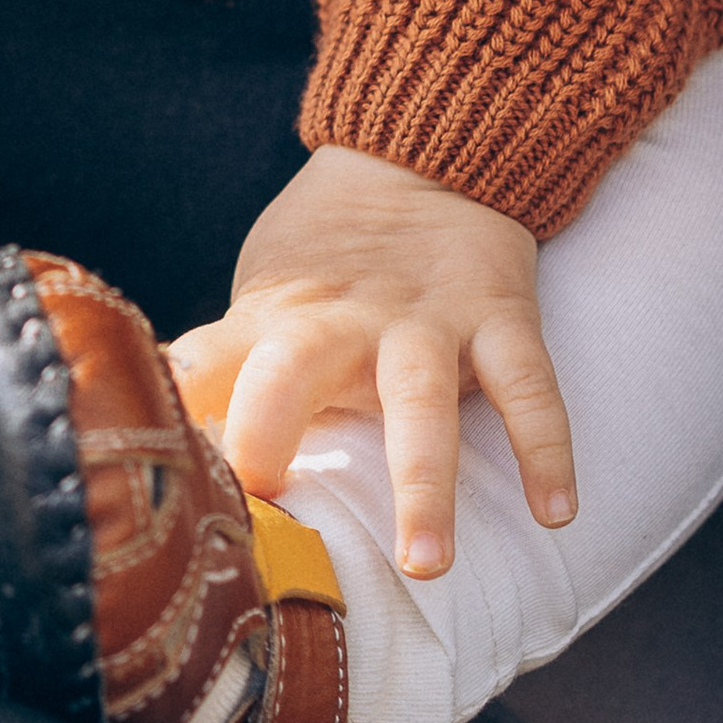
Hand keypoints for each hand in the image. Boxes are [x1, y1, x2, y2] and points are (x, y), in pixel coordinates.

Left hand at [169, 146, 575, 579]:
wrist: (420, 158)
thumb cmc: (325, 259)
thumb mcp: (264, 295)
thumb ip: (225, 365)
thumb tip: (165, 446)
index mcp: (275, 317)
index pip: (211, 364)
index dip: (184, 411)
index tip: (172, 480)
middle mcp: (344, 319)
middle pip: (294, 364)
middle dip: (275, 427)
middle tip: (270, 503)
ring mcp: (427, 320)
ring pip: (421, 397)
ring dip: (423, 480)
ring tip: (425, 564)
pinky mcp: (499, 317)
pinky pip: (529, 384)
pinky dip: (546, 444)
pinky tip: (557, 512)